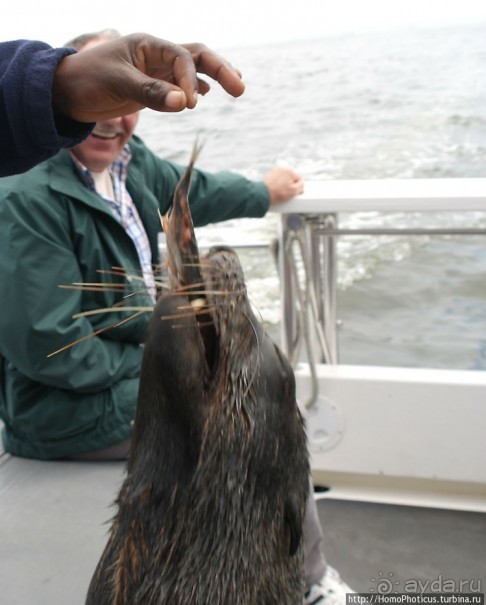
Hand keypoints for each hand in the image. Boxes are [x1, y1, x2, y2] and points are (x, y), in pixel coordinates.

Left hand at [52, 34, 244, 121]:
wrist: (66, 93)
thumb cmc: (87, 81)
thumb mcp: (118, 84)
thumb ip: (152, 93)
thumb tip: (186, 104)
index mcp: (148, 45)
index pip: (182, 57)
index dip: (190, 80)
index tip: (189, 104)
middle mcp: (155, 55)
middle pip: (196, 56)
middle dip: (220, 69)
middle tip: (241, 87)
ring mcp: (155, 72)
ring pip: (192, 70)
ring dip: (214, 77)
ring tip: (237, 87)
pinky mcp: (151, 89)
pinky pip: (179, 85)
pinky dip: (195, 88)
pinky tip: (206, 96)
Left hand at [263, 168, 303, 204]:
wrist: (263, 194)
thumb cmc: (278, 193)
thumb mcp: (294, 191)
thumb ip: (301, 186)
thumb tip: (302, 184)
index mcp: (290, 171)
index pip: (300, 180)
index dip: (298, 188)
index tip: (294, 194)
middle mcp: (283, 169)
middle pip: (291, 179)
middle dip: (291, 186)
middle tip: (287, 194)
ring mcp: (275, 172)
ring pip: (284, 180)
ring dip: (284, 185)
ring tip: (280, 193)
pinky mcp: (269, 175)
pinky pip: (276, 180)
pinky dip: (277, 185)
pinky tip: (275, 191)